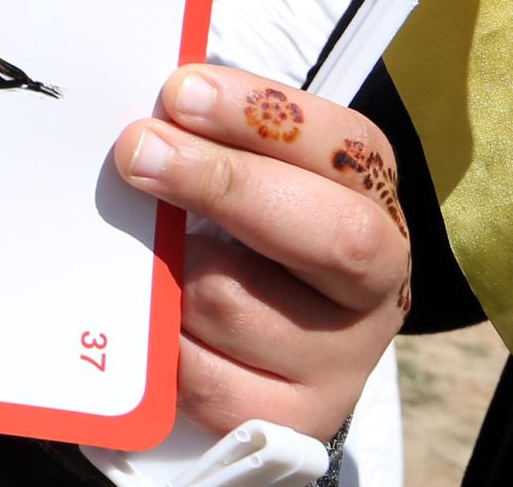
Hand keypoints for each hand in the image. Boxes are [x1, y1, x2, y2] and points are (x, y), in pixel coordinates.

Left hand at [115, 64, 410, 441]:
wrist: (241, 349)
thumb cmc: (227, 234)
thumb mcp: (230, 175)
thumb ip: (200, 139)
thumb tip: (142, 117)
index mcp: (366, 199)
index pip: (345, 146)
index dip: (260, 115)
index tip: (178, 92)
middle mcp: (373, 283)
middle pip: (333, 234)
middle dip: (225, 184)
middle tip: (138, 153)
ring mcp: (341, 361)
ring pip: (238, 305)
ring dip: (168, 274)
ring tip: (139, 258)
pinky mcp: (292, 420)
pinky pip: (203, 378)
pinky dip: (159, 345)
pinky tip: (145, 324)